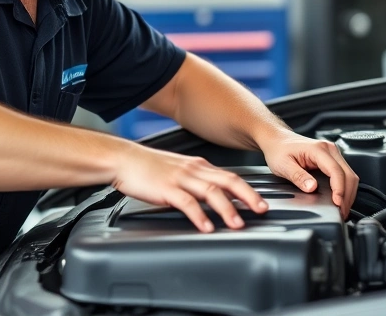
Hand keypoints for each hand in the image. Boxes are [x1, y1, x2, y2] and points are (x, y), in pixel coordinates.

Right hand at [112, 143, 268, 232]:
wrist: (123, 159)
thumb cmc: (149, 167)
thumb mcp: (179, 170)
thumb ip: (197, 181)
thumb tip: (214, 197)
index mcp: (199, 166)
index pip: (230, 176)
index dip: (249, 189)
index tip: (262, 202)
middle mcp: (194, 170)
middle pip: (228, 181)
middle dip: (248, 196)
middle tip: (261, 210)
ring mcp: (181, 178)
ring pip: (211, 192)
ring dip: (227, 209)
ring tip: (237, 224)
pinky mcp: (166, 188)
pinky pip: (187, 202)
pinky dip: (199, 215)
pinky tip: (206, 226)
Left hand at [258, 131, 358, 218]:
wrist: (278, 140)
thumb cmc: (279, 150)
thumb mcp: (284, 165)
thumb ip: (298, 176)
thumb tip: (312, 188)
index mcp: (318, 149)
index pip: (336, 171)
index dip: (339, 189)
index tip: (337, 203)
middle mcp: (329, 149)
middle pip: (348, 174)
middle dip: (347, 196)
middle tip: (341, 212)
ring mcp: (333, 154)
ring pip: (349, 175)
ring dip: (348, 193)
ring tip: (342, 209)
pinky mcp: (332, 159)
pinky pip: (344, 175)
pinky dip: (345, 188)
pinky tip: (340, 198)